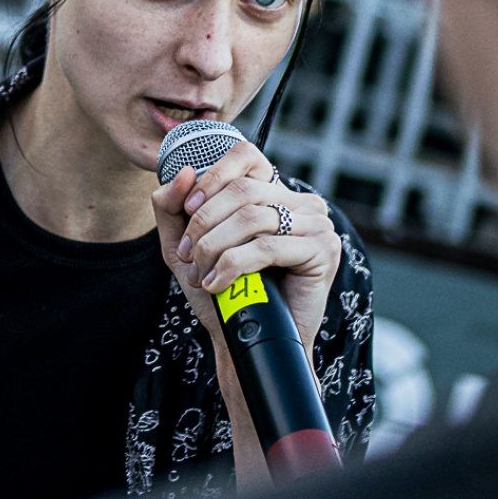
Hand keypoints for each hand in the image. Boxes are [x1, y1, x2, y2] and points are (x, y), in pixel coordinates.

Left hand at [151, 144, 341, 361]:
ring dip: (214, 247)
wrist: (250, 341)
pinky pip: (267, 246)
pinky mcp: (323, 251)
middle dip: (204, 223)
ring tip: (200, 273)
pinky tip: (217, 284)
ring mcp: (317, 224)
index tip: (189, 209)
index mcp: (275, 194)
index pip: (245, 157)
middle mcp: (302, 203)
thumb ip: (174, 208)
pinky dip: (232, 265)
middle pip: (242, 191)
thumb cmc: (222, 292)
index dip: (211, 177)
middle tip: (188, 255)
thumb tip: (184, 172)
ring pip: (252, 217)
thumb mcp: (185, 246)